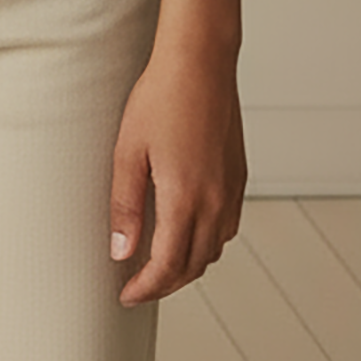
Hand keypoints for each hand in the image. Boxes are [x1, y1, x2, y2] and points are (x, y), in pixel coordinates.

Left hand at [109, 48, 245, 305]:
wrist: (200, 64)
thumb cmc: (159, 99)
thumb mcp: (128, 151)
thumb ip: (125, 205)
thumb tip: (121, 252)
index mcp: (185, 198)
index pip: (167, 266)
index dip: (146, 287)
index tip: (125, 296)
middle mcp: (215, 202)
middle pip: (193, 265)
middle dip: (165, 283)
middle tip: (137, 286)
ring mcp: (231, 191)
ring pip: (213, 250)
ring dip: (187, 265)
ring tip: (157, 264)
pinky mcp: (238, 178)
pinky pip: (226, 228)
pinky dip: (206, 243)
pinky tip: (186, 232)